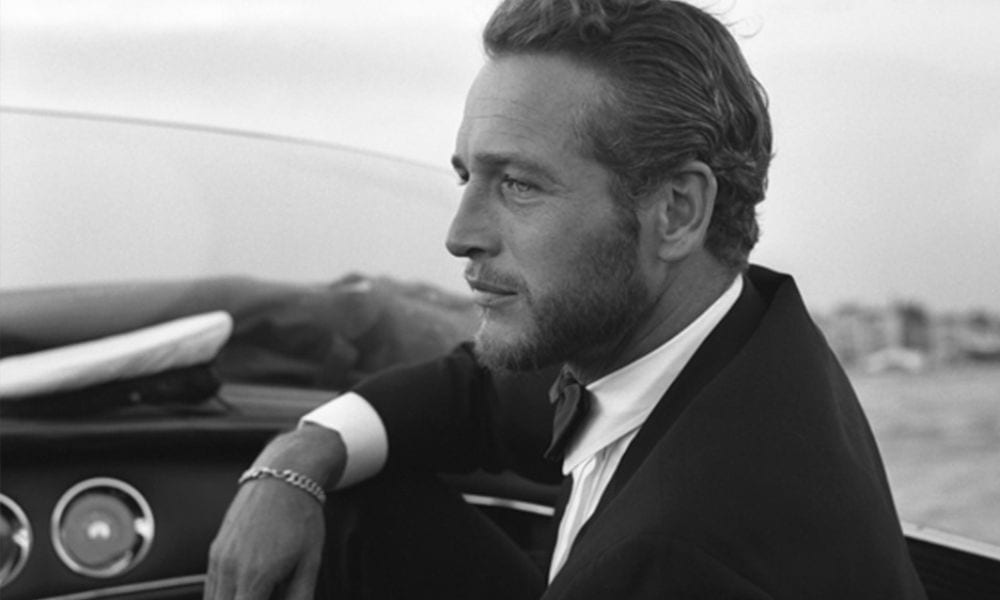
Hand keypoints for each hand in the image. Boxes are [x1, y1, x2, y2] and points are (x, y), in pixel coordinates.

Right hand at [204, 426, 346, 599]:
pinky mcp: (215, 550)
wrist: (283, 476)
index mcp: (255, 576)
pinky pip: (211, 585)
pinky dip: (224, 594)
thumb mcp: (310, 561)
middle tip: (267, 594)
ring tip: (260, 591)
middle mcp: (230, 569)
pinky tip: (247, 590)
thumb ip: (299, 596)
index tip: (271, 599)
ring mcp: (218, 558)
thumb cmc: (300, 515)